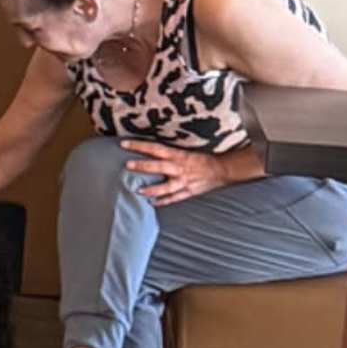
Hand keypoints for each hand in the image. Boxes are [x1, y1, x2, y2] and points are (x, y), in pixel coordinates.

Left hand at [128, 140, 254, 205]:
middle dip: (143, 166)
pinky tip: (153, 203)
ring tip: (138, 191)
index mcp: (178, 155)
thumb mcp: (185, 152)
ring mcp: (184, 181)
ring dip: (151, 189)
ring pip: (165, 186)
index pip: (155, 148)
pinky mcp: (188, 192)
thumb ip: (168, 153)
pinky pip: (174, 198)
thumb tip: (149, 150)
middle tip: (127, 165)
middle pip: (158, 166)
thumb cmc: (202, 159)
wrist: (222, 169)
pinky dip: (164, 201)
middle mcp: (179, 168)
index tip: (124, 143)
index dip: (139, 145)